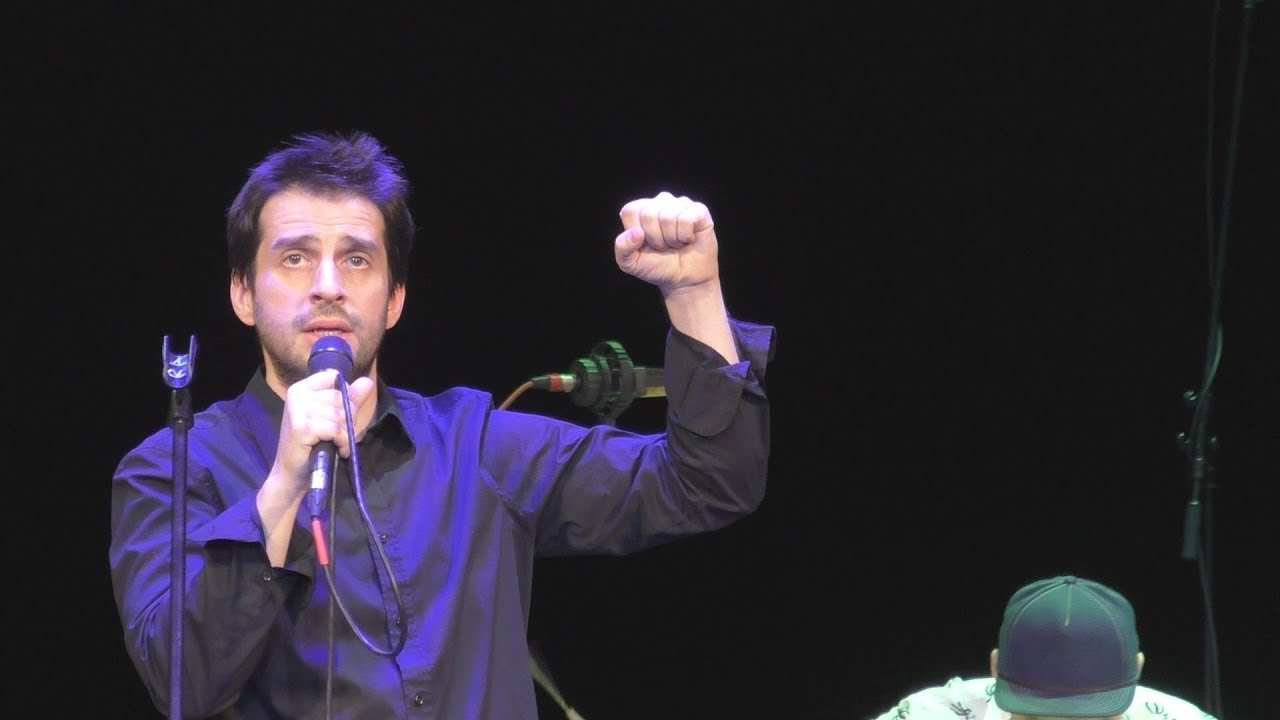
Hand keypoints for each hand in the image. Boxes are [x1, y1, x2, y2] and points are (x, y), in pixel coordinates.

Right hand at [271, 369, 375, 499]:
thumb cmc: (314, 446)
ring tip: (339, 444)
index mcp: (302, 389)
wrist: (292, 474)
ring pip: (339, 414)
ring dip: (345, 433)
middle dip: (347, 418)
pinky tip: (339, 450)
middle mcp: (297, 395)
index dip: (345, 395)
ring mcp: (298, 411)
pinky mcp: (301, 428)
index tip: (339, 414)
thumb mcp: (334, 419)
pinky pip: (335, 429)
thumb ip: (350, 399)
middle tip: (340, 435)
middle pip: (339, 396)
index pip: (333, 376)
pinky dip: (342, 442)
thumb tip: (367, 381)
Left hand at [615, 191, 718, 293]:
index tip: (646, 244)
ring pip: (668, 216)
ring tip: (676, 243)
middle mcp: (660, 202)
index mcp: (640, 210)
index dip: (637, 233)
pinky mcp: (699, 210)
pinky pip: (687, 218)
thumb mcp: (630, 263)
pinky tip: (689, 239)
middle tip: (664, 246)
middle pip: (649, 214)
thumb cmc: (657, 267)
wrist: (684, 280)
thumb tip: (637, 233)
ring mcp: (680, 204)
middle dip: (656, 239)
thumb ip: (622, 247)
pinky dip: (686, 236)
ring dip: (672, 239)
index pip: (630, 211)